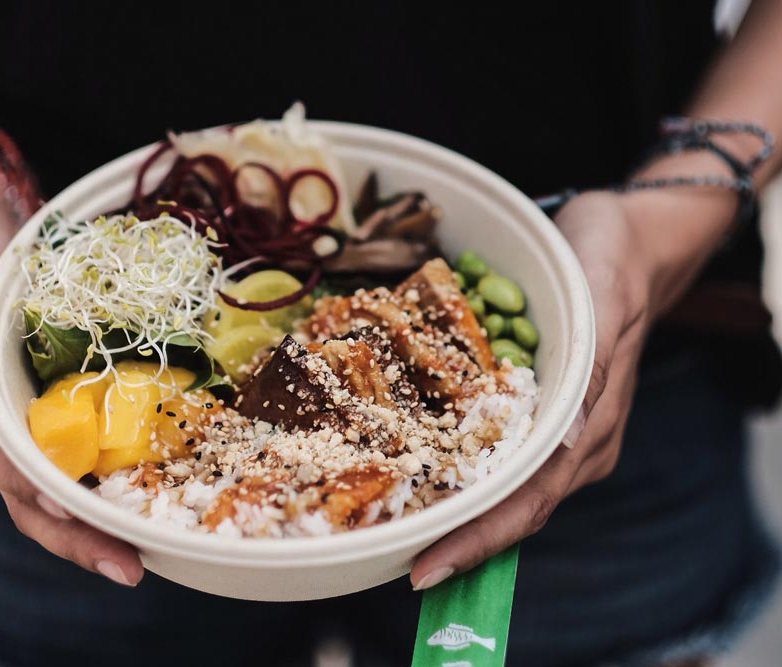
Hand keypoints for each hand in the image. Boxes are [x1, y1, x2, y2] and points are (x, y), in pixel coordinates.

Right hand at [0, 173, 142, 586]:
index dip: (35, 488)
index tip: (76, 511)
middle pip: (30, 488)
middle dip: (76, 532)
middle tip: (128, 565)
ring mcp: (25, 400)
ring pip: (58, 475)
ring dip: (98, 514)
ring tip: (145, 550)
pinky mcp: (56, 382)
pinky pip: (83, 434)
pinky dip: (111, 465)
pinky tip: (151, 486)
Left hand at [411, 191, 657, 589]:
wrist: (627, 242)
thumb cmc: (610, 262)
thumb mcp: (602, 298)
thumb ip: (589, 370)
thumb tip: (568, 443)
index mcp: (592, 430)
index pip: (530, 502)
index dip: (478, 538)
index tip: (426, 566)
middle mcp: (573, 445)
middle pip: (510, 508)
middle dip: (455, 538)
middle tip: (392, 558)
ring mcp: (556, 433)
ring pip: (500, 487)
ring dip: (451, 510)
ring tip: (393, 530)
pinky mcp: (536, 413)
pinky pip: (492, 452)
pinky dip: (455, 471)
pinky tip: (414, 475)